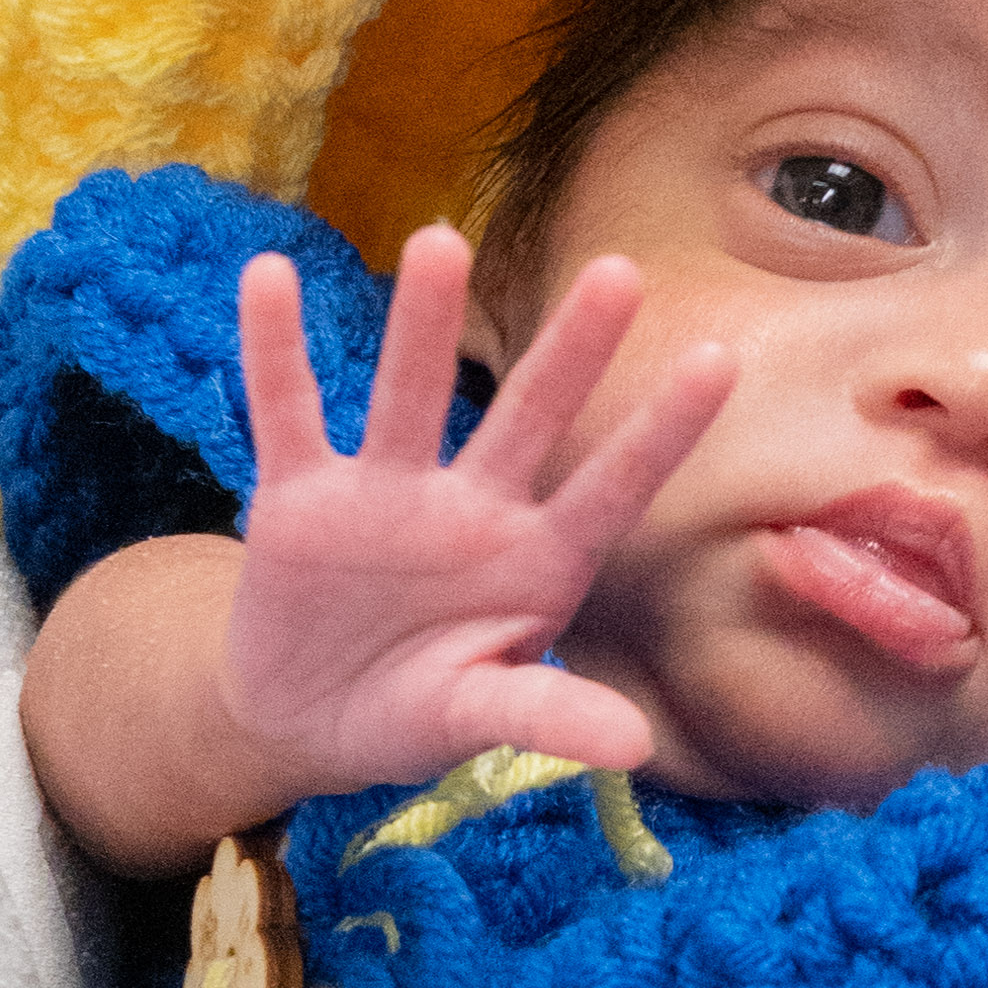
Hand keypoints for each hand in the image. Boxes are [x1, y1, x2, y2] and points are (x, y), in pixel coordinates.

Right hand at [222, 223, 731, 803]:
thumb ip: (547, 718)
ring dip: (420, 327)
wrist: (307, 720)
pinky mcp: (299, 498)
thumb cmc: (419, 711)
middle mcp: (472, 510)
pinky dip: (274, 352)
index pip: (612, 491)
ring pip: (409, 397)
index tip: (721, 360)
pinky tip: (267, 277)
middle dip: (569, 353)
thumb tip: (636, 745)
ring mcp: (385, 494)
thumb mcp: (479, 720)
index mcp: (536, 563)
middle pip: (526, 420)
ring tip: (437, 242)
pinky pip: (286, 414)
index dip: (660, 433)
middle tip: (618, 270)